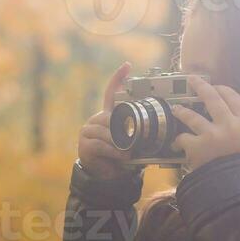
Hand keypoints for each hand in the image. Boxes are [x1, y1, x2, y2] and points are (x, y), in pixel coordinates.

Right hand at [77, 62, 133, 179]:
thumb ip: (136, 132)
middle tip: (133, 142)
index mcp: (108, 116)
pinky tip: (120, 155)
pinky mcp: (85, 144)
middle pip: (110, 117)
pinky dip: (113, 151)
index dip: (118, 78)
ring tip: (128, 152)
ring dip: (119, 143)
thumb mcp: (130, 142)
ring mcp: (88, 131)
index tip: (127, 66)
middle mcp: (96, 120)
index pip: (111, 93)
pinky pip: (101, 144)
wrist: (106, 175)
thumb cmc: (120, 156)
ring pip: (106, 132)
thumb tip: (154, 129)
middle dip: (123, 131)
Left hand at [170, 76, 239, 171]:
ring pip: (192, 115)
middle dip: (200, 86)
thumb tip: (231, 115)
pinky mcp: (197, 145)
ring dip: (182, 111)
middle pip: (213, 98)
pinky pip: (183, 138)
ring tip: (176, 109)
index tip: (216, 86)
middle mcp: (228, 124)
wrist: (233, 184)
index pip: (235, 98)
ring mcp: (211, 134)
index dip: (224, 90)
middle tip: (192, 79)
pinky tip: (176, 144)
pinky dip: (179, 141)